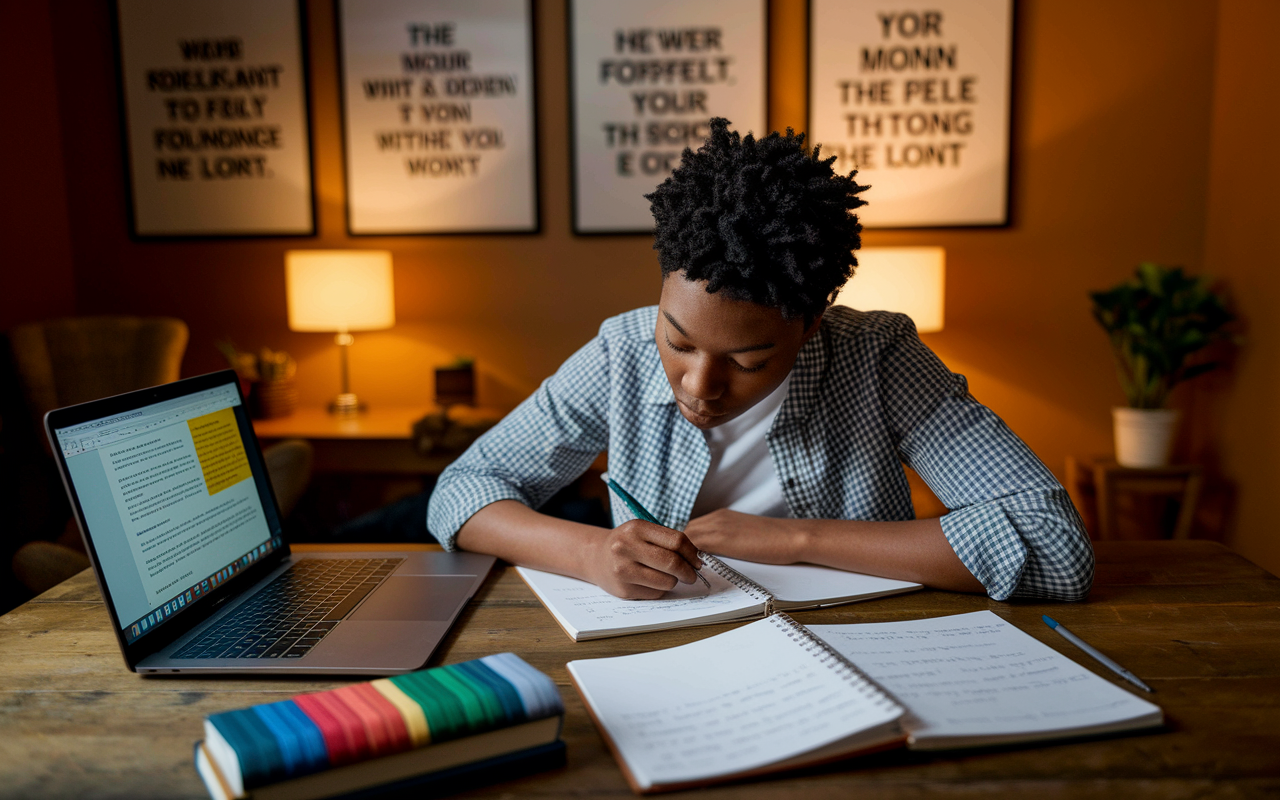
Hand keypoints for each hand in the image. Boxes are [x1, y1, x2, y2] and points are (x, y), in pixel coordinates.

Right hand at [582, 520, 703, 599]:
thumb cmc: (627, 544)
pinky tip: (649, 582)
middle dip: (688, 571)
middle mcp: (626, 548)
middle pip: (672, 562)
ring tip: (665, 576)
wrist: (597, 558)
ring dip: (673, 581)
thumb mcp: (642, 532)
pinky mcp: (624, 590)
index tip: (698, 560)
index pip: (676, 541)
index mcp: (636, 528)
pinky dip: (659, 589)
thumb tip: (697, 560)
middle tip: (692, 575)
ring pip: (667, 581)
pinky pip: (656, 593)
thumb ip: (667, 541)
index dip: (692, 553)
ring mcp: (623, 570)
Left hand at [684, 509, 804, 563]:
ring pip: (685, 538)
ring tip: (684, 571)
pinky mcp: (720, 537)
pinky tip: (693, 571)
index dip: (684, 545)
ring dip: (682, 554)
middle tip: (679, 567)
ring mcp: (716, 525)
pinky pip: (693, 546)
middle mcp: (715, 517)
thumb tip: (713, 555)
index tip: (683, 558)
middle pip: (684, 532)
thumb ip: (727, 540)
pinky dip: (688, 558)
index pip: (691, 528)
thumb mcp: (744, 535)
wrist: (791, 537)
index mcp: (721, 516)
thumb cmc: (774, 540)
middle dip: (679, 550)